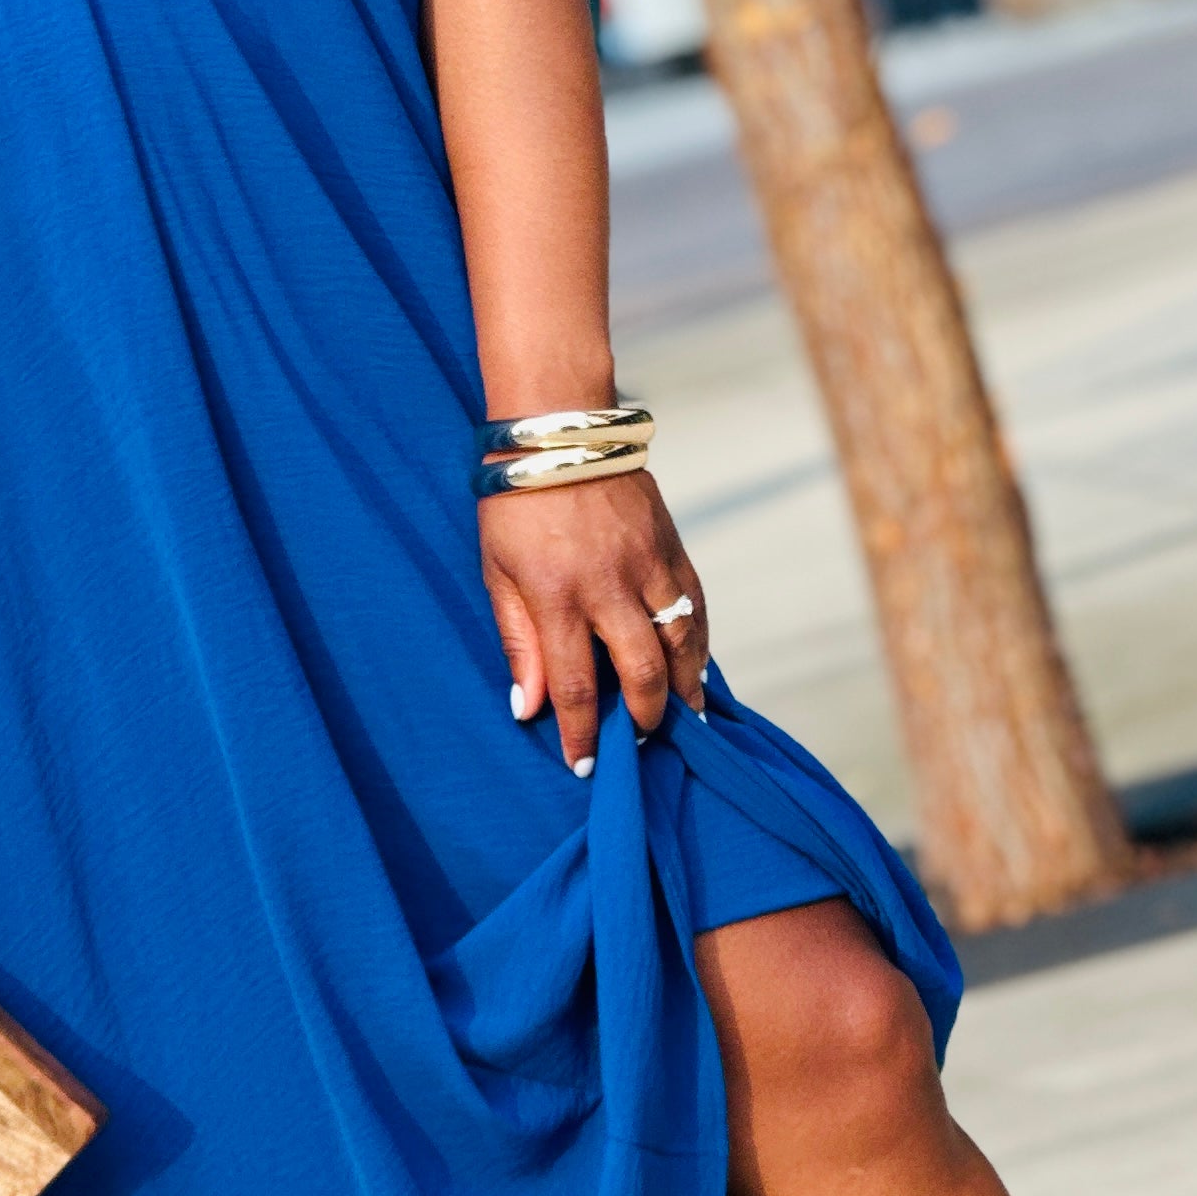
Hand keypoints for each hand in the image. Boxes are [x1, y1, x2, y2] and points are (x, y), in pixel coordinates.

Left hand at [481, 470, 706, 772]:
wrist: (558, 430)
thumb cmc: (515, 503)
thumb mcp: (497, 572)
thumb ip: (517, 641)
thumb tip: (528, 707)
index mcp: (557, 596)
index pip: (576, 686)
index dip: (583, 734)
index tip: (584, 765)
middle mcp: (608, 585)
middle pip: (642, 671)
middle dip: (644, 717)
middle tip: (640, 740)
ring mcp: (647, 563)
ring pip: (681, 642)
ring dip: (684, 687)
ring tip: (682, 717)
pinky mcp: (670, 544)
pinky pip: (696, 605)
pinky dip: (699, 642)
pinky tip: (695, 666)